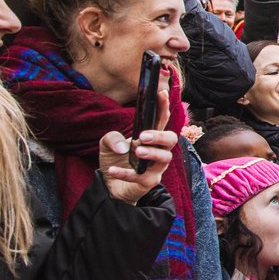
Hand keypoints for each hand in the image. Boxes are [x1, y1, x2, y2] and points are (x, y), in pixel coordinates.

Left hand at [100, 73, 177, 203]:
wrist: (110, 186)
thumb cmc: (115, 161)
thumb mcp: (107, 145)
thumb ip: (111, 138)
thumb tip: (123, 146)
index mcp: (151, 138)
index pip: (161, 119)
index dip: (163, 106)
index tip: (160, 93)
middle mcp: (158, 151)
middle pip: (171, 139)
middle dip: (160, 135)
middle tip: (143, 136)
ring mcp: (155, 167)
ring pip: (165, 158)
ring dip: (151, 153)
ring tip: (137, 150)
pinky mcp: (148, 182)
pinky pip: (142, 177)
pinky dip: (126, 173)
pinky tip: (113, 170)